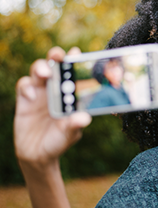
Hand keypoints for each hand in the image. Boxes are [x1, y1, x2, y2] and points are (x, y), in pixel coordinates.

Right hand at [14, 47, 91, 168]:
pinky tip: (31, 97)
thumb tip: (84, 118)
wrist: (38, 155)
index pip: (74, 72)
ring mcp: (40, 92)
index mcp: (71, 93)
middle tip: (57, 56)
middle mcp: (56, 89)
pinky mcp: (25, 99)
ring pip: (38, 71)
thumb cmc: (59, 141)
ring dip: (41, 68)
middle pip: (55, 65)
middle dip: (56, 56)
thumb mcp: (69, 134)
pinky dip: (27, 87)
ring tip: (45, 74)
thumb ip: (74, 125)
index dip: (75, 61)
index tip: (77, 52)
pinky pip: (24, 85)